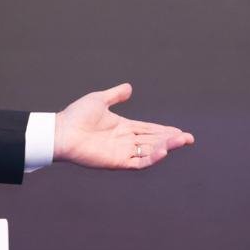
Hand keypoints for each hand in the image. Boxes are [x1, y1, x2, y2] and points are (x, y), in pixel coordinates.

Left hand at [54, 83, 193, 168]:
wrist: (61, 131)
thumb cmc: (76, 115)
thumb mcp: (98, 100)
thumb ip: (115, 95)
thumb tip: (129, 87)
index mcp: (122, 127)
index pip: (148, 129)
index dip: (164, 130)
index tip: (180, 131)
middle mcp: (125, 140)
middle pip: (153, 140)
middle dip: (171, 139)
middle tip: (188, 138)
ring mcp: (122, 151)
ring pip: (150, 151)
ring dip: (166, 146)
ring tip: (181, 141)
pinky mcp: (118, 161)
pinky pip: (139, 162)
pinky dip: (152, 157)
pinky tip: (164, 150)